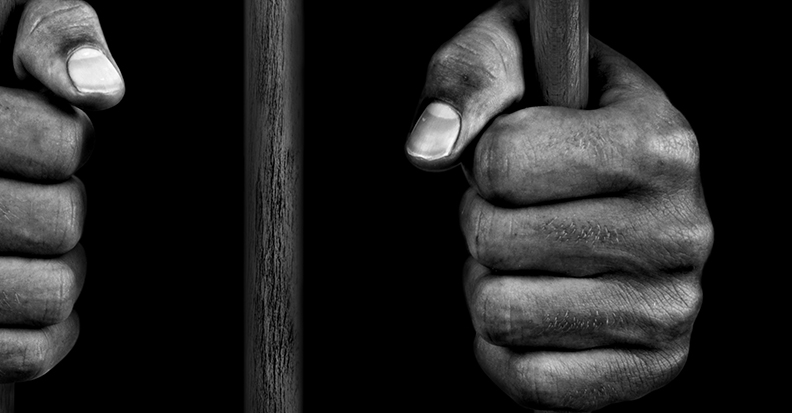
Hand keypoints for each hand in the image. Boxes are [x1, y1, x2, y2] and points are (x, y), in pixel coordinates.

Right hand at [0, 0, 122, 385]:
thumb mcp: (2, 44)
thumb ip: (55, 35)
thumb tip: (100, 87)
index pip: (55, 142)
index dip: (74, 141)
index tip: (45, 139)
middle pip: (59, 222)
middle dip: (68, 207)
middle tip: (32, 195)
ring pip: (51, 294)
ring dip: (62, 269)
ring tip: (24, 243)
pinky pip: (27, 356)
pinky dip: (47, 331)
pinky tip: (20, 292)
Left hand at [405, 1, 711, 410]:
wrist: (615, 179)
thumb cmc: (550, 111)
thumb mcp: (511, 57)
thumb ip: (465, 82)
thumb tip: (427, 148)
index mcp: (661, 143)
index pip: (502, 162)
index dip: (484, 158)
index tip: (517, 153)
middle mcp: (683, 230)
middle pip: (494, 241)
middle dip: (482, 222)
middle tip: (521, 210)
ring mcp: (672, 307)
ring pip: (500, 313)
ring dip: (490, 285)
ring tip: (531, 256)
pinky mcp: (650, 368)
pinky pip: (528, 381)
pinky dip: (506, 349)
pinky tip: (537, 306)